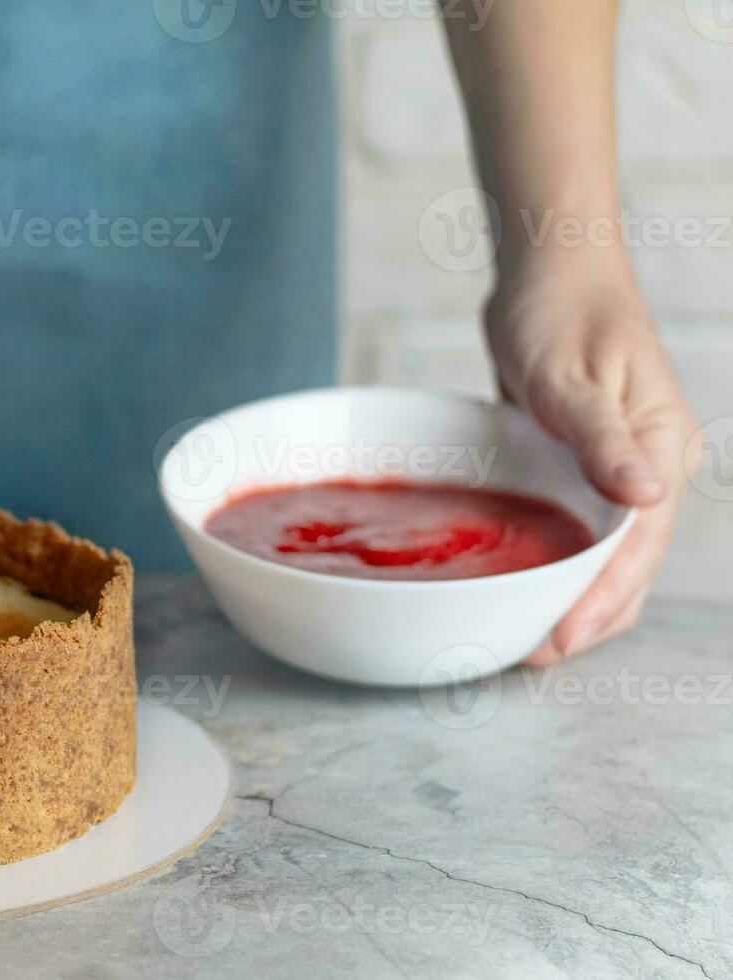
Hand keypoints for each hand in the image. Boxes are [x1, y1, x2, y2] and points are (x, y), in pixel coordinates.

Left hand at [485, 245, 697, 665]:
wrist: (548, 267)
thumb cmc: (560, 311)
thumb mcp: (570, 377)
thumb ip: (603, 438)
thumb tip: (646, 496)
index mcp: (662, 450)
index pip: (637, 547)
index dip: (598, 600)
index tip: (557, 640)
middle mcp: (650, 468)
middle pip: (629, 566)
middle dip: (586, 616)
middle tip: (526, 655)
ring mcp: (621, 469)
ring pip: (606, 556)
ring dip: (571, 598)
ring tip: (519, 637)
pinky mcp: (588, 463)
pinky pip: (580, 529)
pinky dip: (558, 563)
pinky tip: (520, 585)